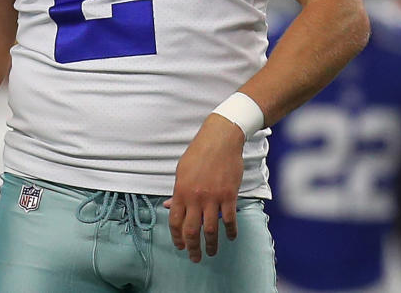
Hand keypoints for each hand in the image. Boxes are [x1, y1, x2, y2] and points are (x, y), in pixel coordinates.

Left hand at [164, 114, 244, 262]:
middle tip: (194, 258)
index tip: (179, 246)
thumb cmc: (198, 154)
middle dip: (192, 247)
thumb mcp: (181, 171)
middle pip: (191, 230)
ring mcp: (213, 198)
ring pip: (210, 229)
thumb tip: (170, 206)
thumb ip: (178, 192)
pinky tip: (230, 238)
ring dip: (211, 245)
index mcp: (181, 191)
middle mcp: (195, 198)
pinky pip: (229, 219)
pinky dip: (230, 231)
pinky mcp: (229, 196)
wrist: (219, 141)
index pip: (175, 221)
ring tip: (211, 253)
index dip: (176, 237)